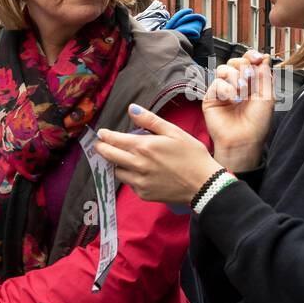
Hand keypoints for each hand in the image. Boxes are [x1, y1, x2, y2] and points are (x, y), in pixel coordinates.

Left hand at [95, 105, 220, 204]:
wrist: (203, 184)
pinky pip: (129, 183)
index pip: (114, 140)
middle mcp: (137, 165)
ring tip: (124, 158)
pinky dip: (130, 176)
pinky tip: (140, 171)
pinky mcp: (142, 194)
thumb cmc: (192, 155)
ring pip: (117, 171)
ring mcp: (138, 182)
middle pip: (109, 156)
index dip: (104, 136)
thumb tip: (131, 108)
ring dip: (117, 164)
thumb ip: (150, 120)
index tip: (101, 134)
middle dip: (102, 149)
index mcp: (144, 147)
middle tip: (99, 145)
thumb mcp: (174, 132)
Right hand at [202, 50, 273, 171]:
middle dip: (245, 68)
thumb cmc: (257, 123)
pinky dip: (226, 88)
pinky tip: (231, 99)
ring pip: (224, 69)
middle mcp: (235, 85)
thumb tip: (264, 57)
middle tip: (250, 82)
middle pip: (235, 62)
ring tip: (241, 93)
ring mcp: (222, 91)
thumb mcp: (267, 96)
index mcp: (251, 84)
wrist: (244, 139)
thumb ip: (265, 75)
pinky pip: (216, 82)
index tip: (259, 58)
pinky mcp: (210, 98)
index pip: (248, 61)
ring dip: (236, 78)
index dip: (252, 56)